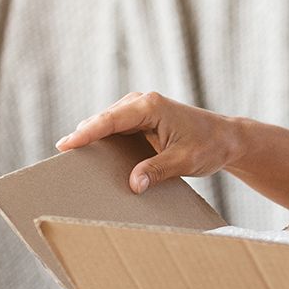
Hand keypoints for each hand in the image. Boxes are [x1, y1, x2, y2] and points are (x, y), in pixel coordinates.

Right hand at [55, 91, 242, 193]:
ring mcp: (140, 111)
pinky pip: (115, 131)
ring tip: (72, 160)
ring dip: (92, 140)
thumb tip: (133, 185)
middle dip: (83, 136)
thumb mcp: (185, 161)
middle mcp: (142, 103)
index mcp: (151, 106)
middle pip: (103, 120)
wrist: (227, 138)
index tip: (66, 145)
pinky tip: (94, 159)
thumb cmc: (210, 145)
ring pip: (107, 124)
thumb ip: (158, 170)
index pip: (110, 120)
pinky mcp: (141, 121)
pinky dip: (104, 142)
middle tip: (61, 158)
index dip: (86, 133)